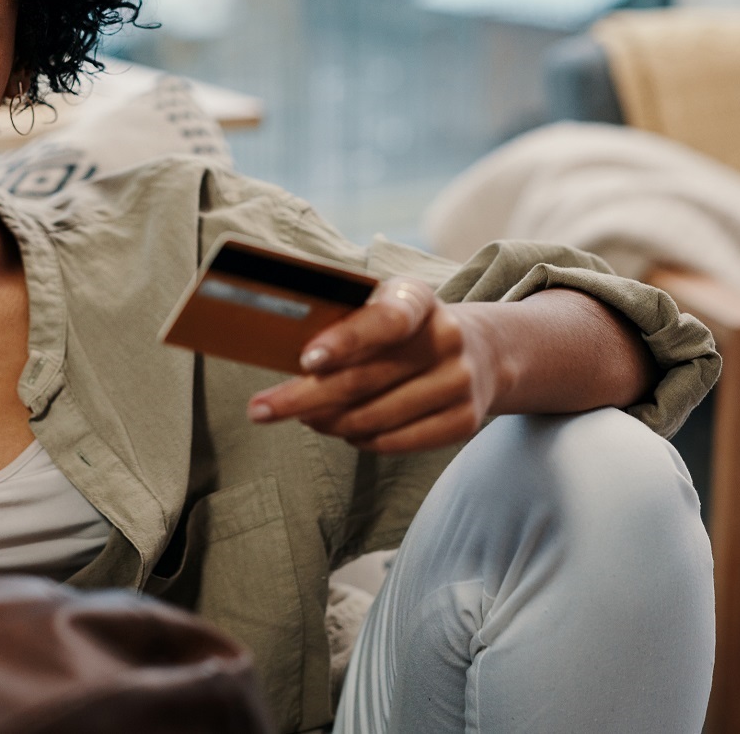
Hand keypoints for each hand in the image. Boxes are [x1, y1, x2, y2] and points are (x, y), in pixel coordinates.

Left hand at [245, 277, 507, 453]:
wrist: (479, 351)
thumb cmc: (402, 330)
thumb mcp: (379, 307)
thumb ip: (342, 322)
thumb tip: (278, 348)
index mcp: (417, 299)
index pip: (384, 319)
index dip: (345, 341)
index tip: (305, 360)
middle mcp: (446, 337)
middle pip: (364, 379)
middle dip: (303, 397)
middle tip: (260, 410)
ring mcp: (460, 381)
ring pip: (374, 417)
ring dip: (328, 422)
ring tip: (304, 416)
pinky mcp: (464, 420)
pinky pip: (395, 442)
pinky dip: (359, 439)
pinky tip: (343, 429)